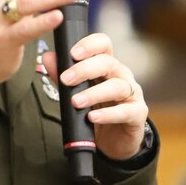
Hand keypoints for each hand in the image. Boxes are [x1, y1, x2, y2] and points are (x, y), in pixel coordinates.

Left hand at [42, 33, 147, 160]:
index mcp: (107, 66)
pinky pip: (126, 111)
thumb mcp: (76, 92)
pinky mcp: (137, 114)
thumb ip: (62, 76)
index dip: (90, 45)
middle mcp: (121, 76)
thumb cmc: (96, 110)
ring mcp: (132, 94)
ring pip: (117, 87)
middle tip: (66, 79)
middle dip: (85, 69)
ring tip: (76, 102)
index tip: (72, 53)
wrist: (113, 139)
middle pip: (108, 63)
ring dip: (94, 93)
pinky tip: (92, 117)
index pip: (103, 45)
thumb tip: (48, 58)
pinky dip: (108, 114)